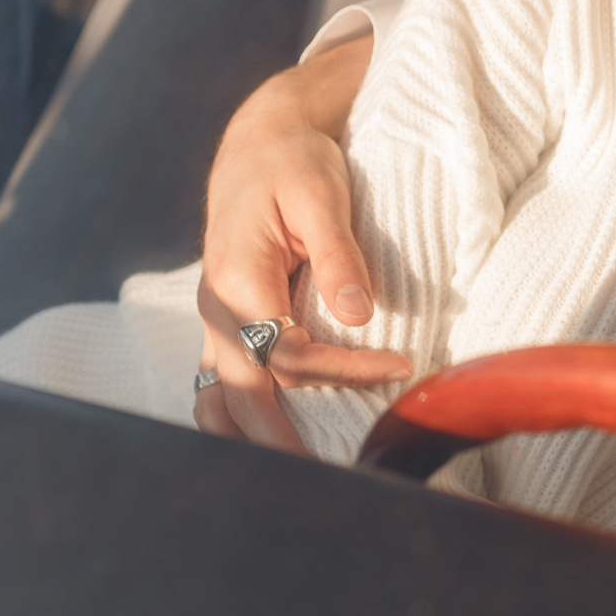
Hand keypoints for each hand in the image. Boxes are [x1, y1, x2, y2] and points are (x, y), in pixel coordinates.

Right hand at [194, 36, 408, 450]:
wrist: (261, 140)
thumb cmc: (295, 161)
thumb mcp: (320, 194)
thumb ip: (338, 256)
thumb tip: (358, 315)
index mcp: (237, 280)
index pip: (288, 354)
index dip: (346, 370)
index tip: (402, 367)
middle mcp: (216, 308)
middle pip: (244, 396)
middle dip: (284, 440)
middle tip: (338, 475)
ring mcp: (214, 320)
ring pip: (219, 400)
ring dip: (254, 438)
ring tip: (303, 470)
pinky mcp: (226, 322)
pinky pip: (224, 383)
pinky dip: (247, 415)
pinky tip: (282, 436)